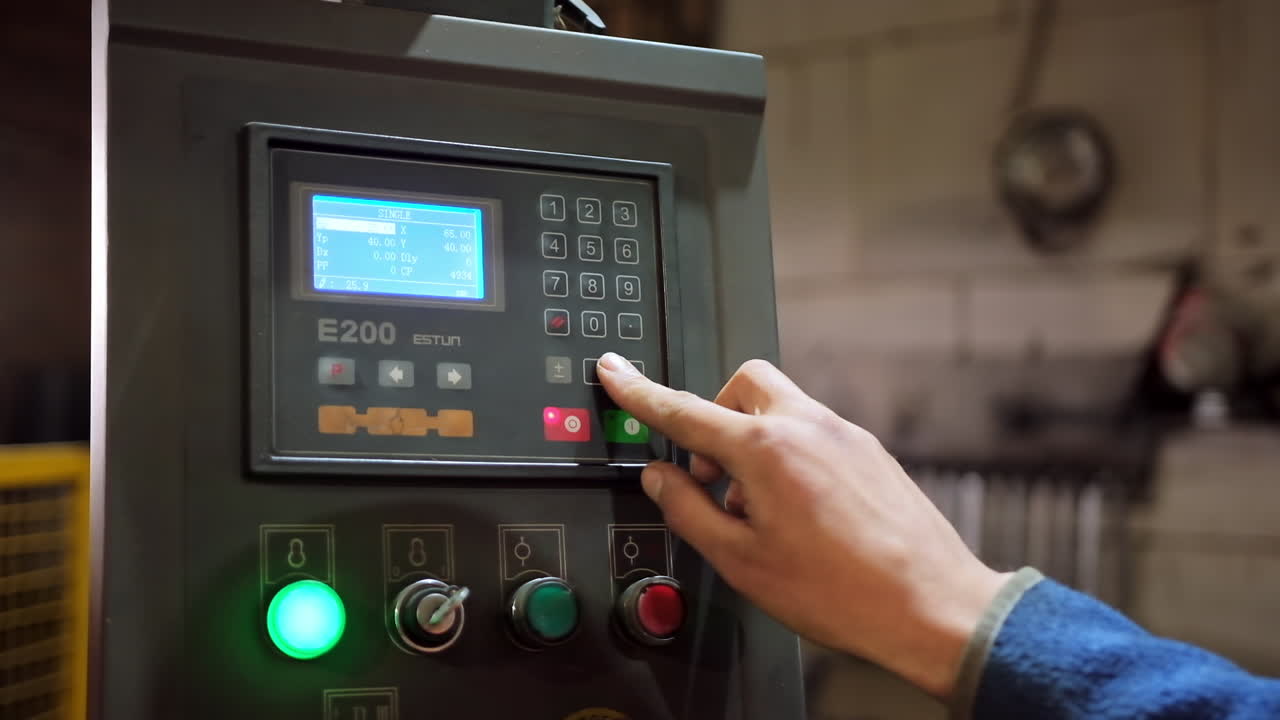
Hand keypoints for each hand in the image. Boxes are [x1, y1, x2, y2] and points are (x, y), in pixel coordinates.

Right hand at [596, 353, 1009, 698]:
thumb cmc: (843, 591)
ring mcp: (844, 434)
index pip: (683, 409)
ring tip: (759, 510)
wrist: (931, 606)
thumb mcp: (741, 561)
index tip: (615, 370)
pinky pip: (813, 433)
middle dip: (714, 415)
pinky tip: (798, 514)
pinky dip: (789, 457)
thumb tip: (661, 478)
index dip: (640, 391)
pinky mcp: (870, 451)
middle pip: (742, 385)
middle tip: (709, 473)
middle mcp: (807, 426)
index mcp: (766, 449)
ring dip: (752, 442)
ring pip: (780, 409)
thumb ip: (689, 511)